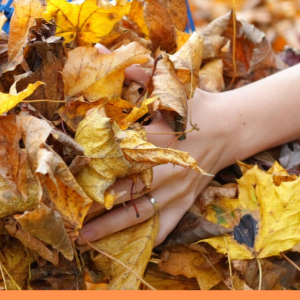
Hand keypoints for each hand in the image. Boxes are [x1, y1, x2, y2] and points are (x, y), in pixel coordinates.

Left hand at [77, 62, 230, 246]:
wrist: (232, 126)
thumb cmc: (196, 103)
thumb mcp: (169, 84)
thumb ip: (136, 71)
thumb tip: (100, 51)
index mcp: (158, 138)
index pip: (121, 156)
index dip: (95, 166)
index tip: (70, 173)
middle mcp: (166, 168)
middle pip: (126, 191)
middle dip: (96, 203)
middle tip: (67, 212)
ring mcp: (178, 189)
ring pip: (141, 213)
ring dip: (113, 227)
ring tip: (86, 237)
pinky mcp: (186, 200)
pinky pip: (167, 225)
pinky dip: (150, 238)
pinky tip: (130, 249)